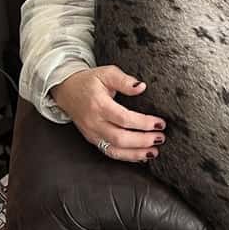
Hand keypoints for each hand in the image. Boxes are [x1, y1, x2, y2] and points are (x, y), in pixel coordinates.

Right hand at [50, 66, 165, 162]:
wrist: (67, 90)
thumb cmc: (90, 80)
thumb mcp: (107, 73)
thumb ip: (124, 80)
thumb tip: (141, 87)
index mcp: (99, 105)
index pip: (124, 118)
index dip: (143, 123)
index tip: (160, 123)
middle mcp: (94, 122)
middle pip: (120, 138)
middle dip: (142, 141)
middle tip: (160, 138)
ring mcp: (92, 133)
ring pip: (114, 150)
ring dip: (135, 153)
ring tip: (154, 152)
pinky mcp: (92, 139)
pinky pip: (109, 152)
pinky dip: (125, 157)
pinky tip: (140, 156)